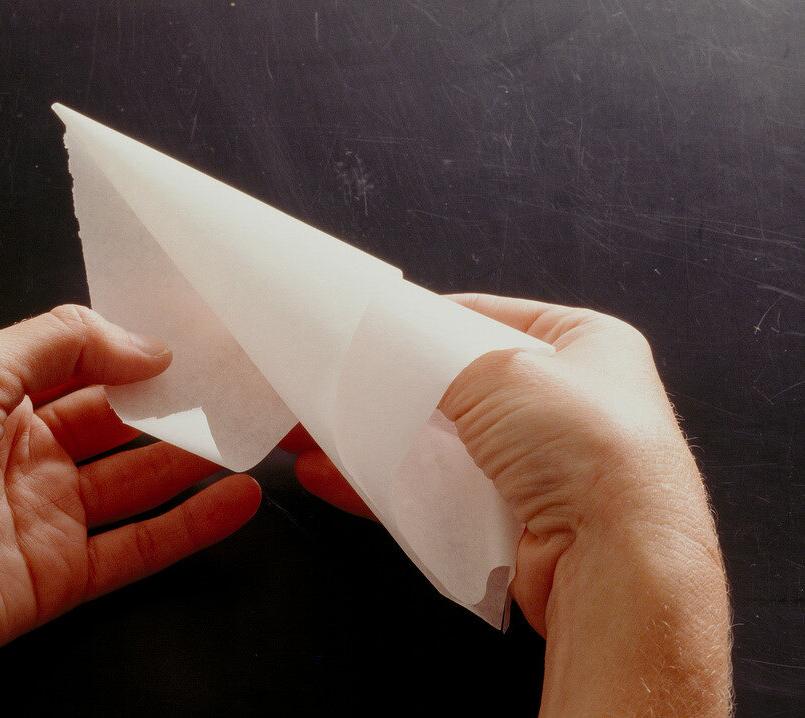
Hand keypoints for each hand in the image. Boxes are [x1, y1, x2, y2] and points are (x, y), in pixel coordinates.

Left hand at [0, 305, 260, 715]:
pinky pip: (140, 546)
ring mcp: (44, 516)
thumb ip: (61, 343)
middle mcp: (22, 455)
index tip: (192, 336)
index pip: (81, 364)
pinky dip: (192, 525)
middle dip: (175, 400)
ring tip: (251, 428)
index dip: (134, 350)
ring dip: (194, 456)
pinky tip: (236, 497)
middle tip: (236, 379)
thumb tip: (142, 342)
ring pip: (138, 480)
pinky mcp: (60, 575)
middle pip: (118, 422)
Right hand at [284, 293, 730, 714]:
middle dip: (388, 389)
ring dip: (378, 438)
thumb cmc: (582, 445)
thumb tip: (384, 347)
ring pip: (440, 442)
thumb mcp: (495, 367)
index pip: (484, 317)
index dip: (420, 323)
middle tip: (329, 385)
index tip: (363, 330)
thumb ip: (432, 352)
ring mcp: (543, 466)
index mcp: (584, 342)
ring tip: (314, 433)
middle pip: (456, 383)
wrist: (617, 560)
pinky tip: (334, 476)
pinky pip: (439, 492)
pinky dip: (389, 484)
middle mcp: (569, 401)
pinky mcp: (516, 519)